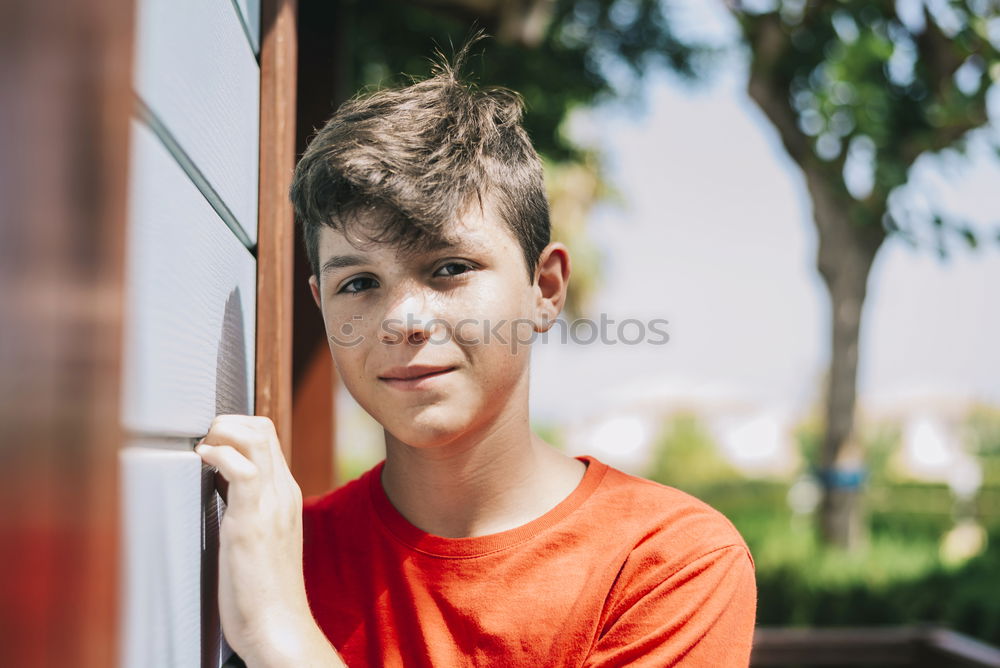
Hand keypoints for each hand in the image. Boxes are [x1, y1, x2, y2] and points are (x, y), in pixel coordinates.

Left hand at [195, 414, 311, 662]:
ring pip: (257, 437)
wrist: (279, 627)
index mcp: (286, 496)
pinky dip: (218, 454)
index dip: (235, 430)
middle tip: (202, 445)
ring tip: (202, 452)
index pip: (269, 439)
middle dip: (226, 423)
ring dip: (222, 432)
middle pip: (264, 427)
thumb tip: (220, 497)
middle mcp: (284, 493)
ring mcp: (271, 504)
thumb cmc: (263, 592)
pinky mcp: (253, 521)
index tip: (209, 447)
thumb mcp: (259, 542)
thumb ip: (250, 514)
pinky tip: (201, 462)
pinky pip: (242, 469)